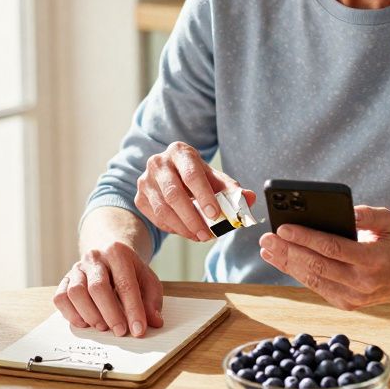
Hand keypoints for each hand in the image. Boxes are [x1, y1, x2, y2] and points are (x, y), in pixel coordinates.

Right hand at [53, 240, 164, 337]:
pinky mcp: (65, 279)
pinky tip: (85, 323)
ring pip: (75, 292)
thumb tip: (154, 322)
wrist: (108, 254)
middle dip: (110, 314)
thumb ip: (152, 301)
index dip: (133, 310)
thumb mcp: (147, 280)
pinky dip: (71, 314)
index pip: (126, 284)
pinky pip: (60, 298)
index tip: (138, 331)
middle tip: (120, 332)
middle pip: (97, 287)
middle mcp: (95, 257)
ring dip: (90, 314)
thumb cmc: (130, 272)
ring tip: (102, 327)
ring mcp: (77, 268)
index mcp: (118, 253)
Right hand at [134, 141, 256, 242]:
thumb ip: (232, 189)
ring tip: (200, 236)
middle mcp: (159, 163)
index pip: (192, 175)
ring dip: (183, 227)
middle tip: (208, 234)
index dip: (204, 196)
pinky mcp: (140, 197)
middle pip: (174, 194)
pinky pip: (156, 217)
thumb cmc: (196, 177)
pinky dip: (173, 228)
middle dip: (193, 218)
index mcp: (180, 152)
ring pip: (163, 209)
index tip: (215, 214)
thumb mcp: (214, 179)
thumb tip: (249, 198)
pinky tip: (186, 231)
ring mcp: (146, 180)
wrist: (170, 175)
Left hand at [259, 205, 389, 309]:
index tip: (283, 227)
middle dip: (288, 251)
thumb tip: (347, 212)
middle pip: (317, 265)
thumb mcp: (388, 222)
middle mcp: (362, 282)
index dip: (306, 238)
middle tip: (267, 238)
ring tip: (267, 249)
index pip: (333, 248)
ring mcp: (353, 297)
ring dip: (287, 264)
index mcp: (373, 260)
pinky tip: (281, 260)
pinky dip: (296, 273)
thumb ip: (369, 214)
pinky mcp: (345, 304)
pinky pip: (316, 287)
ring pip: (313, 279)